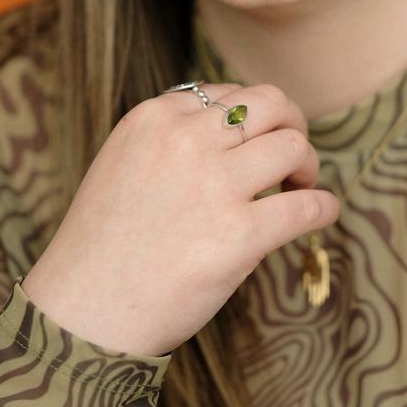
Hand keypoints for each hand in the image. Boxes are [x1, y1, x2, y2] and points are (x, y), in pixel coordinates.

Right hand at [21, 83, 338, 355]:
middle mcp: (185, 142)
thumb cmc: (104, 247)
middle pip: (271, 103)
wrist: (83, 313)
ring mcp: (214, 186)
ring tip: (298, 187)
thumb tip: (238, 133)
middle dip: (292, 124)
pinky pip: (306, 206)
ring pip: (294, 146)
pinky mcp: (239, 236)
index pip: (227, 93)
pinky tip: (320, 214)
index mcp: (154, 119)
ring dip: (307, 164)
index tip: (255, 143)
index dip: (251, 118)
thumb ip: (171, 141)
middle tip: (293, 157)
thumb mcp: (124, 163)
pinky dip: (323, 206)